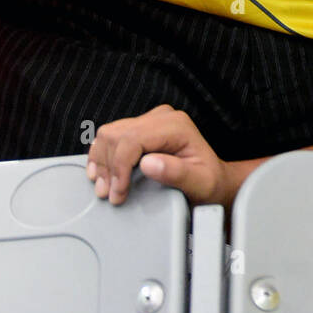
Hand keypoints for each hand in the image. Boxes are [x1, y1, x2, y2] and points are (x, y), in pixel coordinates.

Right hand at [86, 104, 233, 207]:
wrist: (212, 180)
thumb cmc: (208, 182)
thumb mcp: (199, 183)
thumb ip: (176, 173)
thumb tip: (147, 163)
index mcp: (176, 126)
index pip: (133, 139)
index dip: (119, 167)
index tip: (118, 193)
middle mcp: (161, 117)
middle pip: (117, 135)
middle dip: (108, 167)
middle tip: (109, 194)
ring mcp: (150, 121)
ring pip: (109, 133)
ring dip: (101, 162)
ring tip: (105, 187)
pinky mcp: (140, 128)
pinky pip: (111, 135)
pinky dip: (101, 154)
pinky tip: (100, 172)